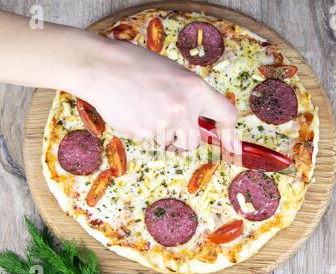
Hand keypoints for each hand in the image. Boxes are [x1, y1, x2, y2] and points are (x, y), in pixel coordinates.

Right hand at [70, 38, 239, 151]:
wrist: (102, 67)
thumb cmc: (136, 64)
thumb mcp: (173, 72)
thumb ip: (189, 95)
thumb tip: (198, 118)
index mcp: (194, 88)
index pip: (225, 114)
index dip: (230, 134)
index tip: (233, 147)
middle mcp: (182, 109)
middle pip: (192, 142)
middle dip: (182, 139)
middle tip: (167, 123)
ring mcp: (162, 124)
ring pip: (167, 143)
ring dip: (159, 133)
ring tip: (143, 108)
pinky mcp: (142, 134)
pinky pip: (148, 140)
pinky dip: (141, 131)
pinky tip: (132, 112)